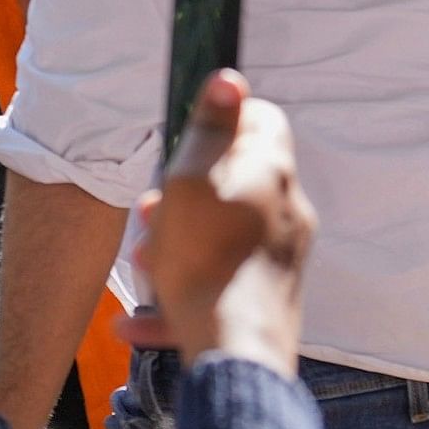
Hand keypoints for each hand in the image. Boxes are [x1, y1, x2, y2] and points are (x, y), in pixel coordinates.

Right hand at [137, 69, 313, 366]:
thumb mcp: (192, 177)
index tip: (189, 139)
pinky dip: (182, 297)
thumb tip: (230, 77)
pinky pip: (220, 285)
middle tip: (152, 213)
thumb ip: (211, 128)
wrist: (233, 350)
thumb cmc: (205, 259)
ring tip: (146, 264)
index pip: (263, 119)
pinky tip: (139, 322)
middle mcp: (288, 212)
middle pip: (234, 182)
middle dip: (185, 196)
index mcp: (273, 172)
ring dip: (177, 247)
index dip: (225, 120)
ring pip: (222, 237)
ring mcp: (281, 259)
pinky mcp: (270, 300)